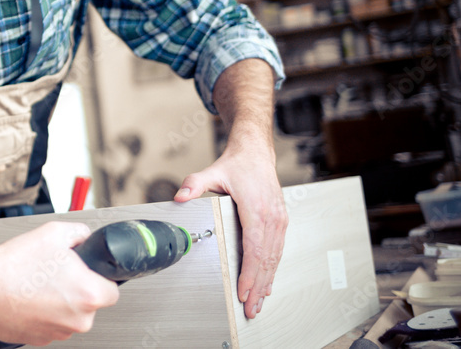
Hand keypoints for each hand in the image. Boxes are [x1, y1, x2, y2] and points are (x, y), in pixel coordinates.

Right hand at [0, 221, 119, 344]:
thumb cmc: (14, 265)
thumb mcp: (54, 233)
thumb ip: (79, 233)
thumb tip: (84, 237)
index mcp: (88, 294)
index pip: (112, 291)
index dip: (99, 278)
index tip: (89, 273)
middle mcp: (77, 319)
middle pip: (89, 304)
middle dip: (76, 289)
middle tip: (56, 273)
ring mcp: (57, 333)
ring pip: (68, 315)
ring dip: (58, 302)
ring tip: (36, 284)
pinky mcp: (38, 340)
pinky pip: (49, 324)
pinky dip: (41, 312)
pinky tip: (27, 296)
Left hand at [173, 132, 286, 319]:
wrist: (256, 153)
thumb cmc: (238, 164)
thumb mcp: (213, 172)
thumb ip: (195, 184)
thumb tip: (180, 195)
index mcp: (256, 209)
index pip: (254, 248)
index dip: (250, 273)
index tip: (244, 290)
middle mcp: (271, 217)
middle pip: (266, 259)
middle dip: (258, 287)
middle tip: (250, 308)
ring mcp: (278, 220)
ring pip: (274, 258)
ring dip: (267, 282)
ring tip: (258, 302)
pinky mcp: (280, 221)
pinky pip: (278, 250)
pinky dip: (272, 269)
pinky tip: (267, 283)